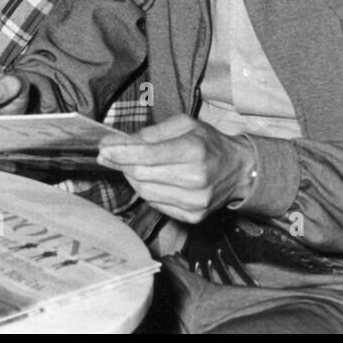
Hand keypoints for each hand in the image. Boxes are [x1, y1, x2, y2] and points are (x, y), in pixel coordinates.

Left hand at [97, 115, 254, 223]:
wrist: (239, 170)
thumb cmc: (209, 143)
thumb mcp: (185, 125)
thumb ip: (153, 133)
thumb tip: (120, 142)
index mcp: (194, 151)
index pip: (148, 155)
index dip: (122, 152)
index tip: (103, 148)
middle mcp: (195, 179)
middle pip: (142, 174)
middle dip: (122, 164)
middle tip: (111, 154)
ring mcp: (195, 201)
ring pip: (146, 192)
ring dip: (133, 178)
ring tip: (133, 165)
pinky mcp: (193, 216)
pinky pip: (157, 204)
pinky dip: (148, 191)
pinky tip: (152, 180)